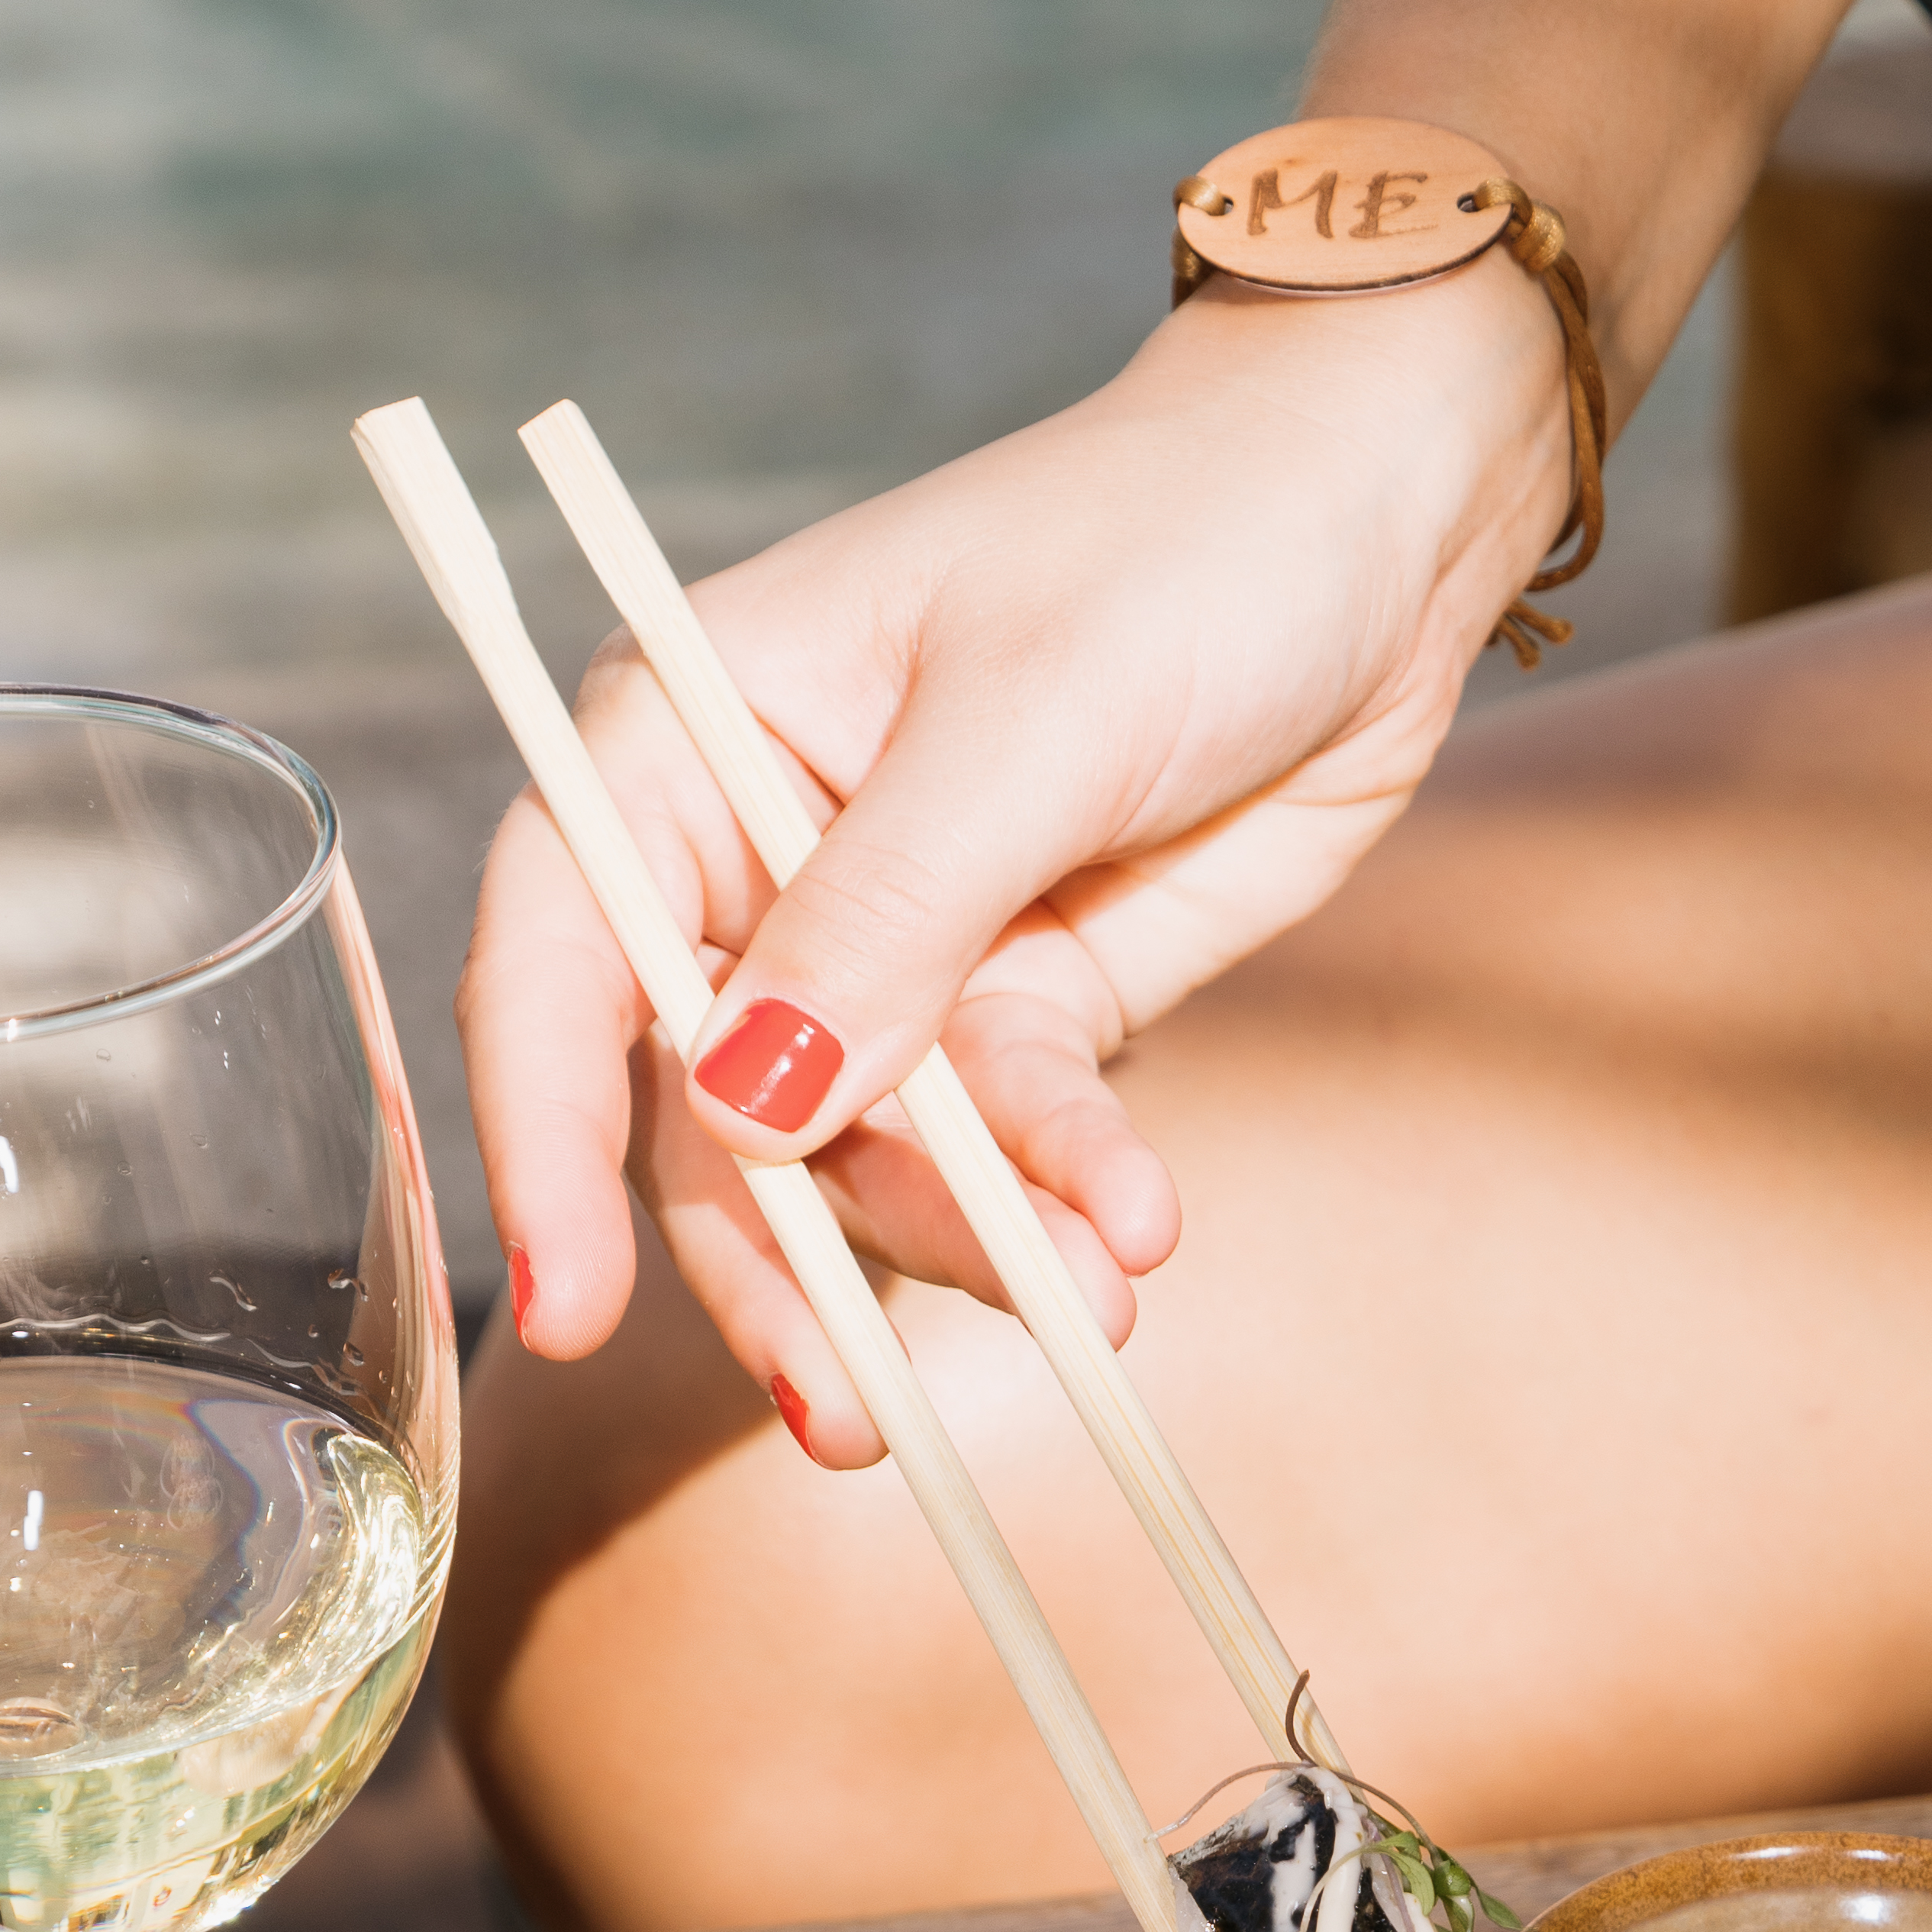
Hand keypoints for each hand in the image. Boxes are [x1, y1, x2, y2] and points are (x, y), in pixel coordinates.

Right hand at [465, 257, 1570, 1457]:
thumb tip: (746, 1108)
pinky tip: (1138, 1231)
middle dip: (782, 1268)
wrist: (1384, 519)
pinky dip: (1068, 1201)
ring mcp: (894, 952)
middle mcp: (760, 860)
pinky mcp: (1022, 1012)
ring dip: (966, 1249)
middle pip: (708, 1116)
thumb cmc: (1182, 540)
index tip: (568, 1306)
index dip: (547, 1137)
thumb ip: (885, 920)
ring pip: (869, 1162)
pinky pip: (1010, 1148)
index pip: (563, 957)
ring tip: (1089, 1301)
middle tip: (842, 1412)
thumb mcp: (1026, 720)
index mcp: (690, 731)